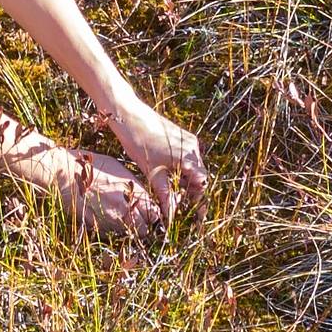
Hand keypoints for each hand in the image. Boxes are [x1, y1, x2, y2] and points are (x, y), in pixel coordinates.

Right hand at [36, 147, 161, 236]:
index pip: (154, 212)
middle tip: (135, 219)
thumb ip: (131, 182)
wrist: (61, 172)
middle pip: (145, 228)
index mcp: (132, 189)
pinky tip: (103, 219)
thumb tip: (140, 192)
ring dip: (126, 229)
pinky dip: (110, 230)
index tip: (146, 212)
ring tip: (118, 219)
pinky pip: (110, 233)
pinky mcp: (96, 225)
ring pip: (128, 234)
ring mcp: (110, 218)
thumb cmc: (87, 165)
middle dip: (142, 225)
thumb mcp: (115, 166)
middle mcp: (125, 206)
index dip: (151, 213)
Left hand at [110, 101, 206, 221]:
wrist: (129, 116)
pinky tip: (170, 176)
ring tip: (172, 193)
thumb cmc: (139, 143)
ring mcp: (188, 140)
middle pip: (199, 176)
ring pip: (193, 167)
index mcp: (189, 157)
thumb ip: (164, 193)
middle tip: (180, 205)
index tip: (195, 214)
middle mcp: (193, 148)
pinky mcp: (181, 137)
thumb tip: (170, 215)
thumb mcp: (152, 173)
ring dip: (186, 180)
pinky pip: (187, 157)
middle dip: (192, 191)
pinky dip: (182, 169)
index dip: (198, 199)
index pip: (202, 184)